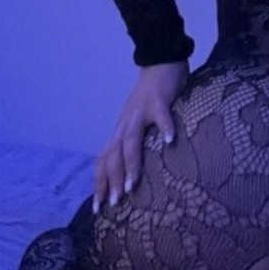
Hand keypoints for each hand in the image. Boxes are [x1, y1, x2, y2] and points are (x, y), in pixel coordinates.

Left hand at [92, 61, 188, 213]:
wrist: (160, 61)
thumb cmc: (152, 97)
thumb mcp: (139, 122)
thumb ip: (137, 142)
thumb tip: (134, 172)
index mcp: (121, 130)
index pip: (104, 160)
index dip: (100, 182)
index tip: (98, 207)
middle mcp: (125, 124)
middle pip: (113, 154)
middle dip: (112, 180)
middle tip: (115, 202)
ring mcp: (141, 112)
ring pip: (130, 140)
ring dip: (130, 163)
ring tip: (133, 184)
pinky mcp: (159, 101)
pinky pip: (162, 117)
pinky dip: (165, 129)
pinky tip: (170, 143)